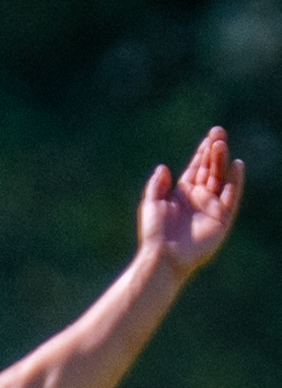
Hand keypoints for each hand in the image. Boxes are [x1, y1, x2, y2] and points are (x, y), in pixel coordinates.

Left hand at [139, 126, 245, 281]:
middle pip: (209, 169)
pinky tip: (236, 165)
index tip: (209, 136)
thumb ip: (157, 186)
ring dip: (221, 161)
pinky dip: (235, 181)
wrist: (164, 255)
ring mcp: (211, 207)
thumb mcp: (150, 204)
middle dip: (214, 151)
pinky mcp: (221, 218)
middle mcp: (198, 198)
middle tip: (218, 132)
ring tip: (221, 144)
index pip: (196, 168)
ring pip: (219, 178)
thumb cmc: (154, 232)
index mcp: (181, 193)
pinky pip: (231, 196)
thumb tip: (163, 167)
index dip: (202, 152)